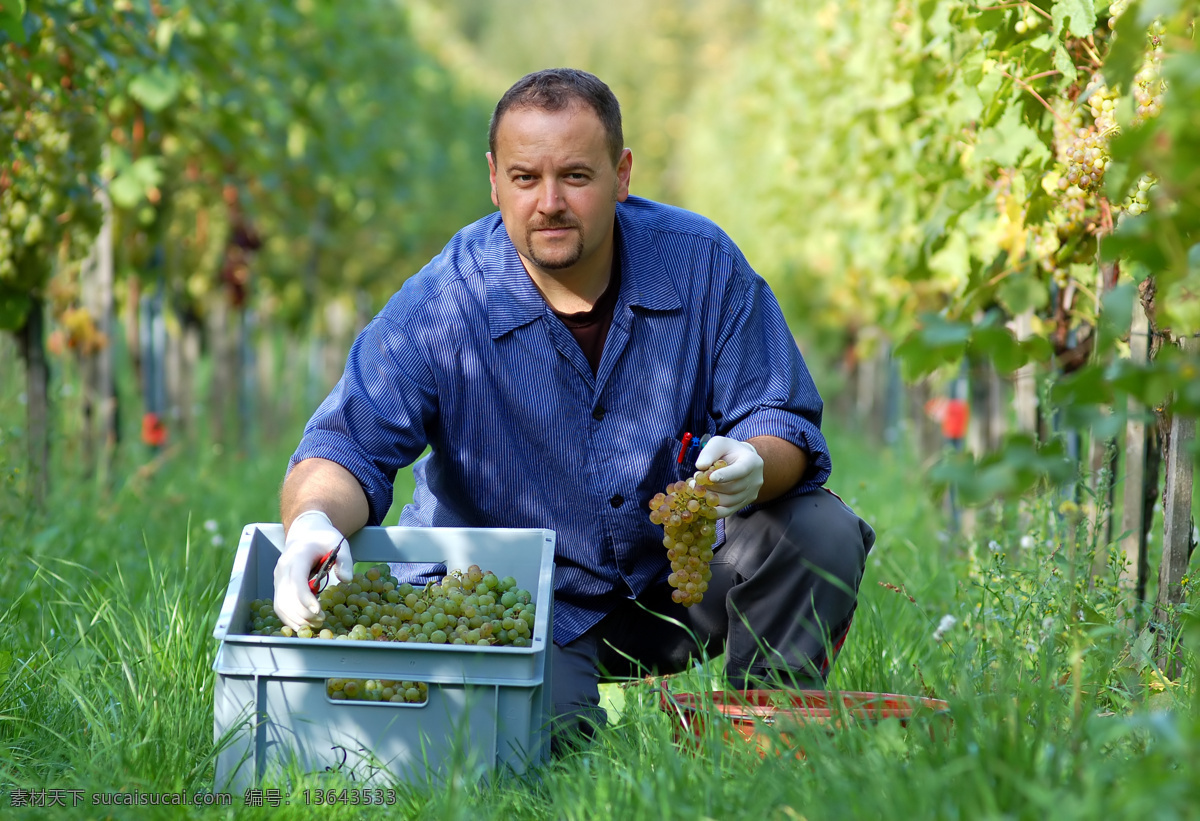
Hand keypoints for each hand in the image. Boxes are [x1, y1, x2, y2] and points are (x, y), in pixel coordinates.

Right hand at [273, 510, 353, 630]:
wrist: (306, 534)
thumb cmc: (323, 539)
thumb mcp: (338, 544)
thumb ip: (344, 561)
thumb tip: (346, 580)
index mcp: (297, 556)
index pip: (296, 580)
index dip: (304, 598)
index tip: (318, 611)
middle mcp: (283, 568)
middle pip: (287, 596)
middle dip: (303, 613)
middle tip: (323, 620)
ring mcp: (278, 578)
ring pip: (281, 604)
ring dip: (297, 618)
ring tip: (317, 624)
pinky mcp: (279, 587)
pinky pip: (280, 606)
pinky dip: (290, 618)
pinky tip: (305, 625)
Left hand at [695, 436, 763, 516]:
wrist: (742, 460)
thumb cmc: (729, 450)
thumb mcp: (719, 444)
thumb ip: (709, 452)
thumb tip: (700, 467)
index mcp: (752, 462)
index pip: (740, 470)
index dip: (725, 475)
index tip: (710, 477)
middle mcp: (755, 479)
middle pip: (732, 488)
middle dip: (711, 487)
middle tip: (694, 483)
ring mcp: (751, 493)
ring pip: (729, 501)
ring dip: (710, 498)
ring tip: (697, 490)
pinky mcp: (745, 503)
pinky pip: (729, 511)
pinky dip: (714, 511)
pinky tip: (703, 506)